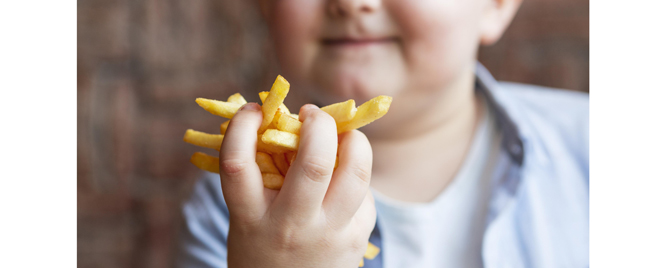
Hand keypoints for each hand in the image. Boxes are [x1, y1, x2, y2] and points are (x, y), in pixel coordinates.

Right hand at [219, 103, 376, 267]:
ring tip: (342, 135)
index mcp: (250, 218)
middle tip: (311, 114)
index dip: (243, 127)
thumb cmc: (263, 246)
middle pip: (314, 163)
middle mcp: (291, 227)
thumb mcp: (248, 216)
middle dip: (318, 124)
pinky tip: (344, 178)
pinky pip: (365, 193)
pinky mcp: (358, 238)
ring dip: (354, 141)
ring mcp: (329, 235)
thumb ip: (261, 174)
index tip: (253, 110)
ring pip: (357, 173)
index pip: (238, 164)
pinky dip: (356, 174)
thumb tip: (288, 120)